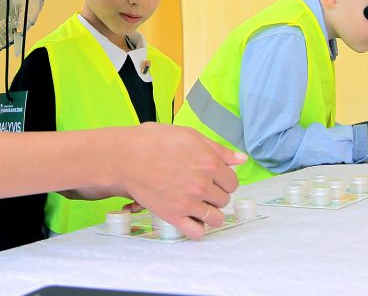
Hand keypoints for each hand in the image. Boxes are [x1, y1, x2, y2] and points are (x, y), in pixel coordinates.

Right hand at [93, 124, 245, 238]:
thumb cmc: (154, 141)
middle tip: (200, 188)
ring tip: (198, 204)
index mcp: (209, 163)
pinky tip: (191, 218)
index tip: (214, 178)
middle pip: (224, 199)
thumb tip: (241, 159)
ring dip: (210, 212)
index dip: (224, 180)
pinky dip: (198, 229)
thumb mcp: (190, 136)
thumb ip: (218, 149)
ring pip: (215, 218)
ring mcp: (189, 202)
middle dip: (215, 194)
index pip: (233, 182)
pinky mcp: (174, 216)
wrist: (125, 157)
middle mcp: (203, 184)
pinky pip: (197, 232)